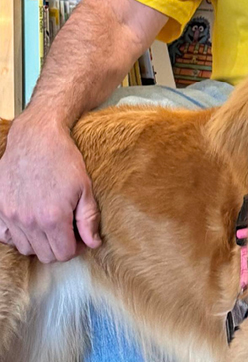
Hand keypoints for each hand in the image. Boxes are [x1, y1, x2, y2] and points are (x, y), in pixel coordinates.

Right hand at [0, 113, 101, 261]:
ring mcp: (11, 216)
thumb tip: (93, 243)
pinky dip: (18, 236)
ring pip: (26, 248)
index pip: (63, 254)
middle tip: (69, 232)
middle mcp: (28, 221)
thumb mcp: (85, 188)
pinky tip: (31, 223)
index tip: (81, 237)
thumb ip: (88, 219)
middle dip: (60, 247)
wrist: (36, 139)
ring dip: (40, 242)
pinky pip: (6, 236)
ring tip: (51, 225)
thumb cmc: (64, 160)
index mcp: (52, 218)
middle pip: (45, 255)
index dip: (76, 248)